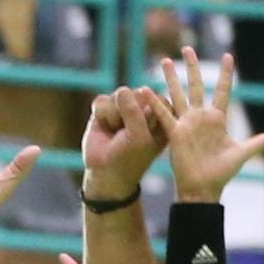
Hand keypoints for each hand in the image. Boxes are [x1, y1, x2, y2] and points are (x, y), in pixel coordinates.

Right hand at [81, 84, 164, 199]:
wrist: (105, 174)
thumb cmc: (129, 159)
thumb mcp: (137, 137)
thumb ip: (134, 111)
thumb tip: (122, 89)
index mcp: (162, 115)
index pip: (156, 99)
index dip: (147, 116)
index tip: (144, 136)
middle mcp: (144, 107)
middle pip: (137, 93)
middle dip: (129, 114)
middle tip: (128, 135)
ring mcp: (124, 106)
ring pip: (118, 95)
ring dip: (114, 116)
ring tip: (116, 133)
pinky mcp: (105, 108)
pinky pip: (102, 100)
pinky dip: (101, 115)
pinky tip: (105, 128)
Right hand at [147, 47, 263, 202]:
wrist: (202, 189)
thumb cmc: (221, 174)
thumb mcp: (241, 155)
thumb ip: (258, 143)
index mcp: (217, 119)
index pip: (222, 90)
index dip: (225, 74)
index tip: (228, 56)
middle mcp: (200, 118)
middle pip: (195, 86)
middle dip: (191, 67)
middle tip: (187, 48)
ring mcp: (186, 124)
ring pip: (177, 95)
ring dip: (171, 78)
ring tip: (164, 61)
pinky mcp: (175, 134)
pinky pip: (164, 115)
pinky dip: (156, 104)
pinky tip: (146, 90)